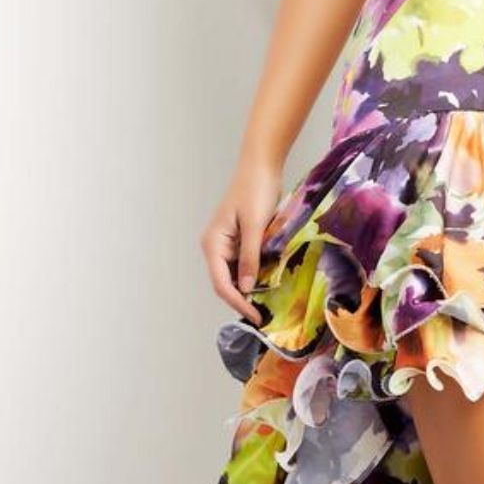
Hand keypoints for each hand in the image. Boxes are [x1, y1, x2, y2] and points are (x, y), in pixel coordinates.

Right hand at [201, 155, 283, 323]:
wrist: (260, 166)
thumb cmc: (255, 191)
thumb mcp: (254, 226)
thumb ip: (250, 257)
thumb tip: (247, 288)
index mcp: (213, 244)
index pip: (222, 284)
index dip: (238, 303)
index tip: (256, 317)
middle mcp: (215, 247)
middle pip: (226, 283)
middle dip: (243, 300)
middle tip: (264, 316)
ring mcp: (226, 244)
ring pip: (236, 275)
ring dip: (250, 289)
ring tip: (269, 305)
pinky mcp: (239, 240)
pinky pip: (244, 264)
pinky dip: (255, 275)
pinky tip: (270, 284)